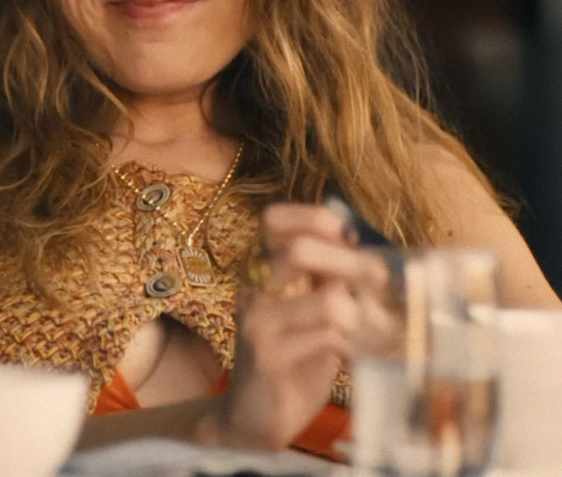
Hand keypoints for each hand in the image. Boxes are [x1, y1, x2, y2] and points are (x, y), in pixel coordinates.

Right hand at [217, 202, 385, 448]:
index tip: (348, 234)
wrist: (253, 414)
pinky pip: (329, 340)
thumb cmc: (292, 353)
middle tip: (379, 275)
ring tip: (374, 325)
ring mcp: (258, 323)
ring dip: (362, 312)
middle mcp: (252, 287)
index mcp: (259, 267)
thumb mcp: (310, 305)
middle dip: (350, 260)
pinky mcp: (270, 359)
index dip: (313, 217)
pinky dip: (356, 343)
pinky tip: (359, 351)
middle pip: (299, 250)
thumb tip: (363, 243)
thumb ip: (328, 275)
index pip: (273, 220)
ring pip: (327, 301)